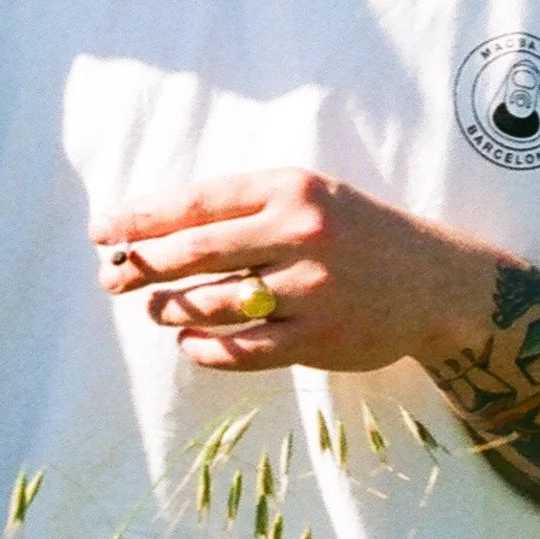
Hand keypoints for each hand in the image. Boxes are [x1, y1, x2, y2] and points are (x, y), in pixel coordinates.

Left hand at [93, 165, 497, 375]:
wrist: (436, 282)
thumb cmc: (357, 234)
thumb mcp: (310, 197)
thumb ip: (244, 208)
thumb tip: (155, 231)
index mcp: (291, 188)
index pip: (197, 202)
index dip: (141, 218)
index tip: (103, 230)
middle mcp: (300, 232)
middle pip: (194, 252)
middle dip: (141, 266)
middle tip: (111, 276)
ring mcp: (311, 289)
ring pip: (212, 304)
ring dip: (171, 309)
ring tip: (156, 309)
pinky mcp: (318, 338)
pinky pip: (241, 349)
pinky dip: (204, 348)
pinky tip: (189, 343)